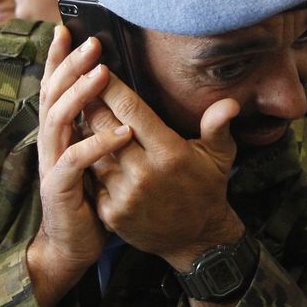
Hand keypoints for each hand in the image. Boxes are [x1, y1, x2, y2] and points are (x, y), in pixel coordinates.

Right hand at [28, 27, 134, 306]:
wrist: (73, 245)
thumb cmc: (89, 197)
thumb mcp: (96, 155)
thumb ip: (99, 125)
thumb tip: (114, 95)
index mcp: (58, 132)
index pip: (55, 87)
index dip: (58, 59)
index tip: (67, 29)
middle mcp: (50, 142)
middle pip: (53, 94)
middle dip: (70, 65)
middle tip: (92, 41)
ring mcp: (51, 164)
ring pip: (57, 119)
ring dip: (80, 94)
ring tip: (103, 73)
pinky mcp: (59, 188)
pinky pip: (75, 161)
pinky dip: (97, 144)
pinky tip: (119, 131)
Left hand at [82, 74, 244, 269]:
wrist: (196, 239)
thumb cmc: (206, 188)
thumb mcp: (219, 156)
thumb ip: (218, 126)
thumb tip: (229, 103)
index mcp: (169, 152)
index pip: (131, 110)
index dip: (111, 87)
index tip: (98, 68)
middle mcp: (145, 172)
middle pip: (104, 126)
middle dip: (90, 103)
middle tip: (80, 85)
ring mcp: (125, 194)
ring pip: (92, 151)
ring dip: (84, 133)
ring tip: (77, 114)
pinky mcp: (112, 213)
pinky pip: (91, 179)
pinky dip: (87, 164)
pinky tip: (83, 151)